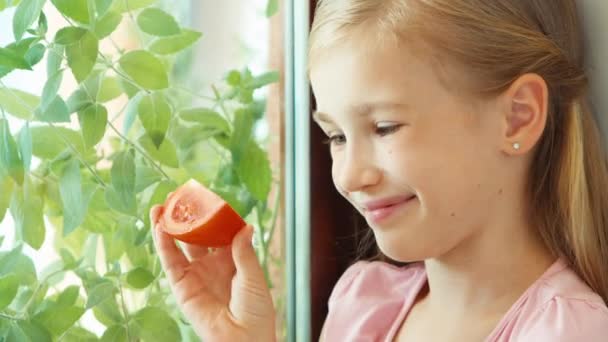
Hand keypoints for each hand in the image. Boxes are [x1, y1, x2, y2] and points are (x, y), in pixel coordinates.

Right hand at [150, 205, 275, 341]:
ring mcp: (196, 274)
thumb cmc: (256, 310)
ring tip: (161, 207)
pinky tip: (159, 227)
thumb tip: (246, 226)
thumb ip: (244, 252)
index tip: (205, 196)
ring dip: (169, 226)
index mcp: (232, 259)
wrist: (244, 338)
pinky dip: (163, 245)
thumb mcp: (253, 277)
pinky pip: (171, 263)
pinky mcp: (182, 287)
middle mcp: (212, 264)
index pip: (219, 231)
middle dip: (186, 217)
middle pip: (195, 235)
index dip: (211, 215)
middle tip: (177, 196)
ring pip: (178, 245)